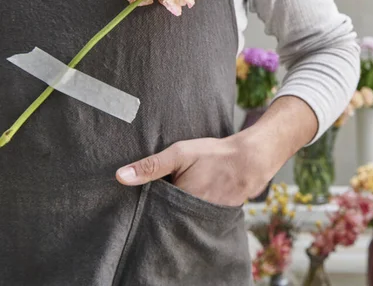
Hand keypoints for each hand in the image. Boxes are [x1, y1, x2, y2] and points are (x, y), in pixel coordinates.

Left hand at [115, 136, 272, 206]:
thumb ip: (151, 166)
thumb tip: (120, 177)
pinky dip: (195, 211)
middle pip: (168, 218)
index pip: (153, 211)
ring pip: (184, 219)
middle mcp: (192, 215)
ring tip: (183, 194)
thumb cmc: (215, 154)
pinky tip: (197, 198)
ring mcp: (206, 219)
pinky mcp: (217, 218)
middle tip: (167, 192)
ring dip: (180, 211)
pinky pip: (200, 219)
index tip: (145, 197)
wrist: (251, 160)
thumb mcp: (181, 153)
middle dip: (164, 209)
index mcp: (180, 201)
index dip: (148, 204)